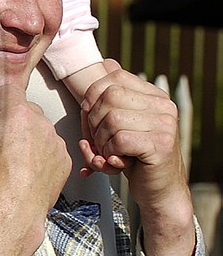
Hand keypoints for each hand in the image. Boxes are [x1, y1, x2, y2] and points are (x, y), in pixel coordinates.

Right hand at [0, 77, 71, 255]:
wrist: (14, 209)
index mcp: (17, 113)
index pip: (9, 89)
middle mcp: (41, 123)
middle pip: (26, 109)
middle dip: (13, 118)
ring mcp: (55, 142)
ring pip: (40, 129)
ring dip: (29, 136)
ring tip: (13, 157)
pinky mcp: (64, 160)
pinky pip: (52, 149)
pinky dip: (42, 155)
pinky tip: (27, 169)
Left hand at [78, 64, 194, 255]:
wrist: (158, 192)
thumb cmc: (135, 158)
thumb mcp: (122, 125)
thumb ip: (115, 98)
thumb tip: (107, 63)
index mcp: (154, 95)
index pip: (112, 78)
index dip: (91, 98)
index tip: (90, 121)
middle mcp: (163, 105)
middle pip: (107, 96)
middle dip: (91, 122)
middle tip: (95, 144)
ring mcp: (165, 123)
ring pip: (111, 118)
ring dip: (99, 142)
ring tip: (107, 155)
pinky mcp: (161, 144)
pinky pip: (119, 139)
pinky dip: (108, 154)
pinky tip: (116, 163)